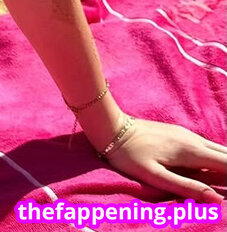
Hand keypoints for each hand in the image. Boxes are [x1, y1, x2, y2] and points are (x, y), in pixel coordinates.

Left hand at [101, 117, 225, 203]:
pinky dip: (217, 157)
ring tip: (225, 181)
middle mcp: (193, 139)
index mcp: (190, 151)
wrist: (111, 128)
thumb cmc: (130, 155)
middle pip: (226, 154)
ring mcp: (186, 134)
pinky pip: (206, 146)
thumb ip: (187, 188)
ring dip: (226, 163)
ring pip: (217, 149)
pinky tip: (215, 168)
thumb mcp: (156, 176)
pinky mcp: (179, 133)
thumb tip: (218, 199)